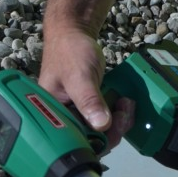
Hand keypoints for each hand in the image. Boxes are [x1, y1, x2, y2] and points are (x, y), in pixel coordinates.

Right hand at [38, 28, 133, 147]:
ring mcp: (78, 113)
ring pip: (101, 131)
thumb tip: (100, 125)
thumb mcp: (79, 76)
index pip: (74, 141)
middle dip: (112, 131)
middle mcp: (64, 117)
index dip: (96, 142)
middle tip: (124, 114)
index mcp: (51, 114)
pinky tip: (124, 103)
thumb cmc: (69, 51)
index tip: (114, 129)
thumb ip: (89, 100)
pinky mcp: (90, 108)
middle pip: (90, 140)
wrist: (75, 34)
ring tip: (126, 105)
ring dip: (118, 122)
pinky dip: (118, 115)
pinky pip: (105, 120)